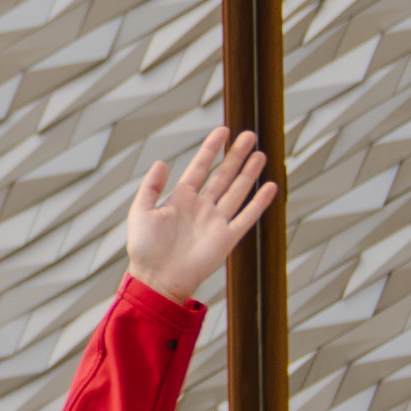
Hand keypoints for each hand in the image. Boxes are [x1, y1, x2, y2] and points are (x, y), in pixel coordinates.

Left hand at [122, 120, 280, 303]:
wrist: (157, 279)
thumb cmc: (145, 249)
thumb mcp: (140, 212)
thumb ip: (151, 187)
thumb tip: (161, 162)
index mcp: (181, 199)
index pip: (200, 167)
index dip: (211, 149)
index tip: (223, 131)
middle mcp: (201, 207)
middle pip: (223, 175)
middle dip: (236, 155)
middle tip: (249, 135)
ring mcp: (216, 222)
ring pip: (237, 191)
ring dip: (249, 173)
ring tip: (261, 154)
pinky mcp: (227, 238)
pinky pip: (246, 217)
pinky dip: (259, 203)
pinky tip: (270, 187)